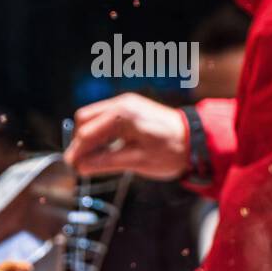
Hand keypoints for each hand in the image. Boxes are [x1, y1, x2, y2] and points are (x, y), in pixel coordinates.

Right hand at [63, 93, 189, 179]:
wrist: (199, 139)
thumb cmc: (172, 151)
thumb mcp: (138, 161)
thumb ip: (107, 162)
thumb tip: (81, 166)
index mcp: (122, 115)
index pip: (87, 132)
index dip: (78, 151)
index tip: (72, 167)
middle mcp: (122, 103)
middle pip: (86, 119)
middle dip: (81, 141)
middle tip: (82, 163)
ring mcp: (127, 103)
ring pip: (95, 117)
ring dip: (92, 136)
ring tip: (94, 159)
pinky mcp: (133, 108)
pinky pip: (108, 118)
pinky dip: (103, 132)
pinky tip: (107, 148)